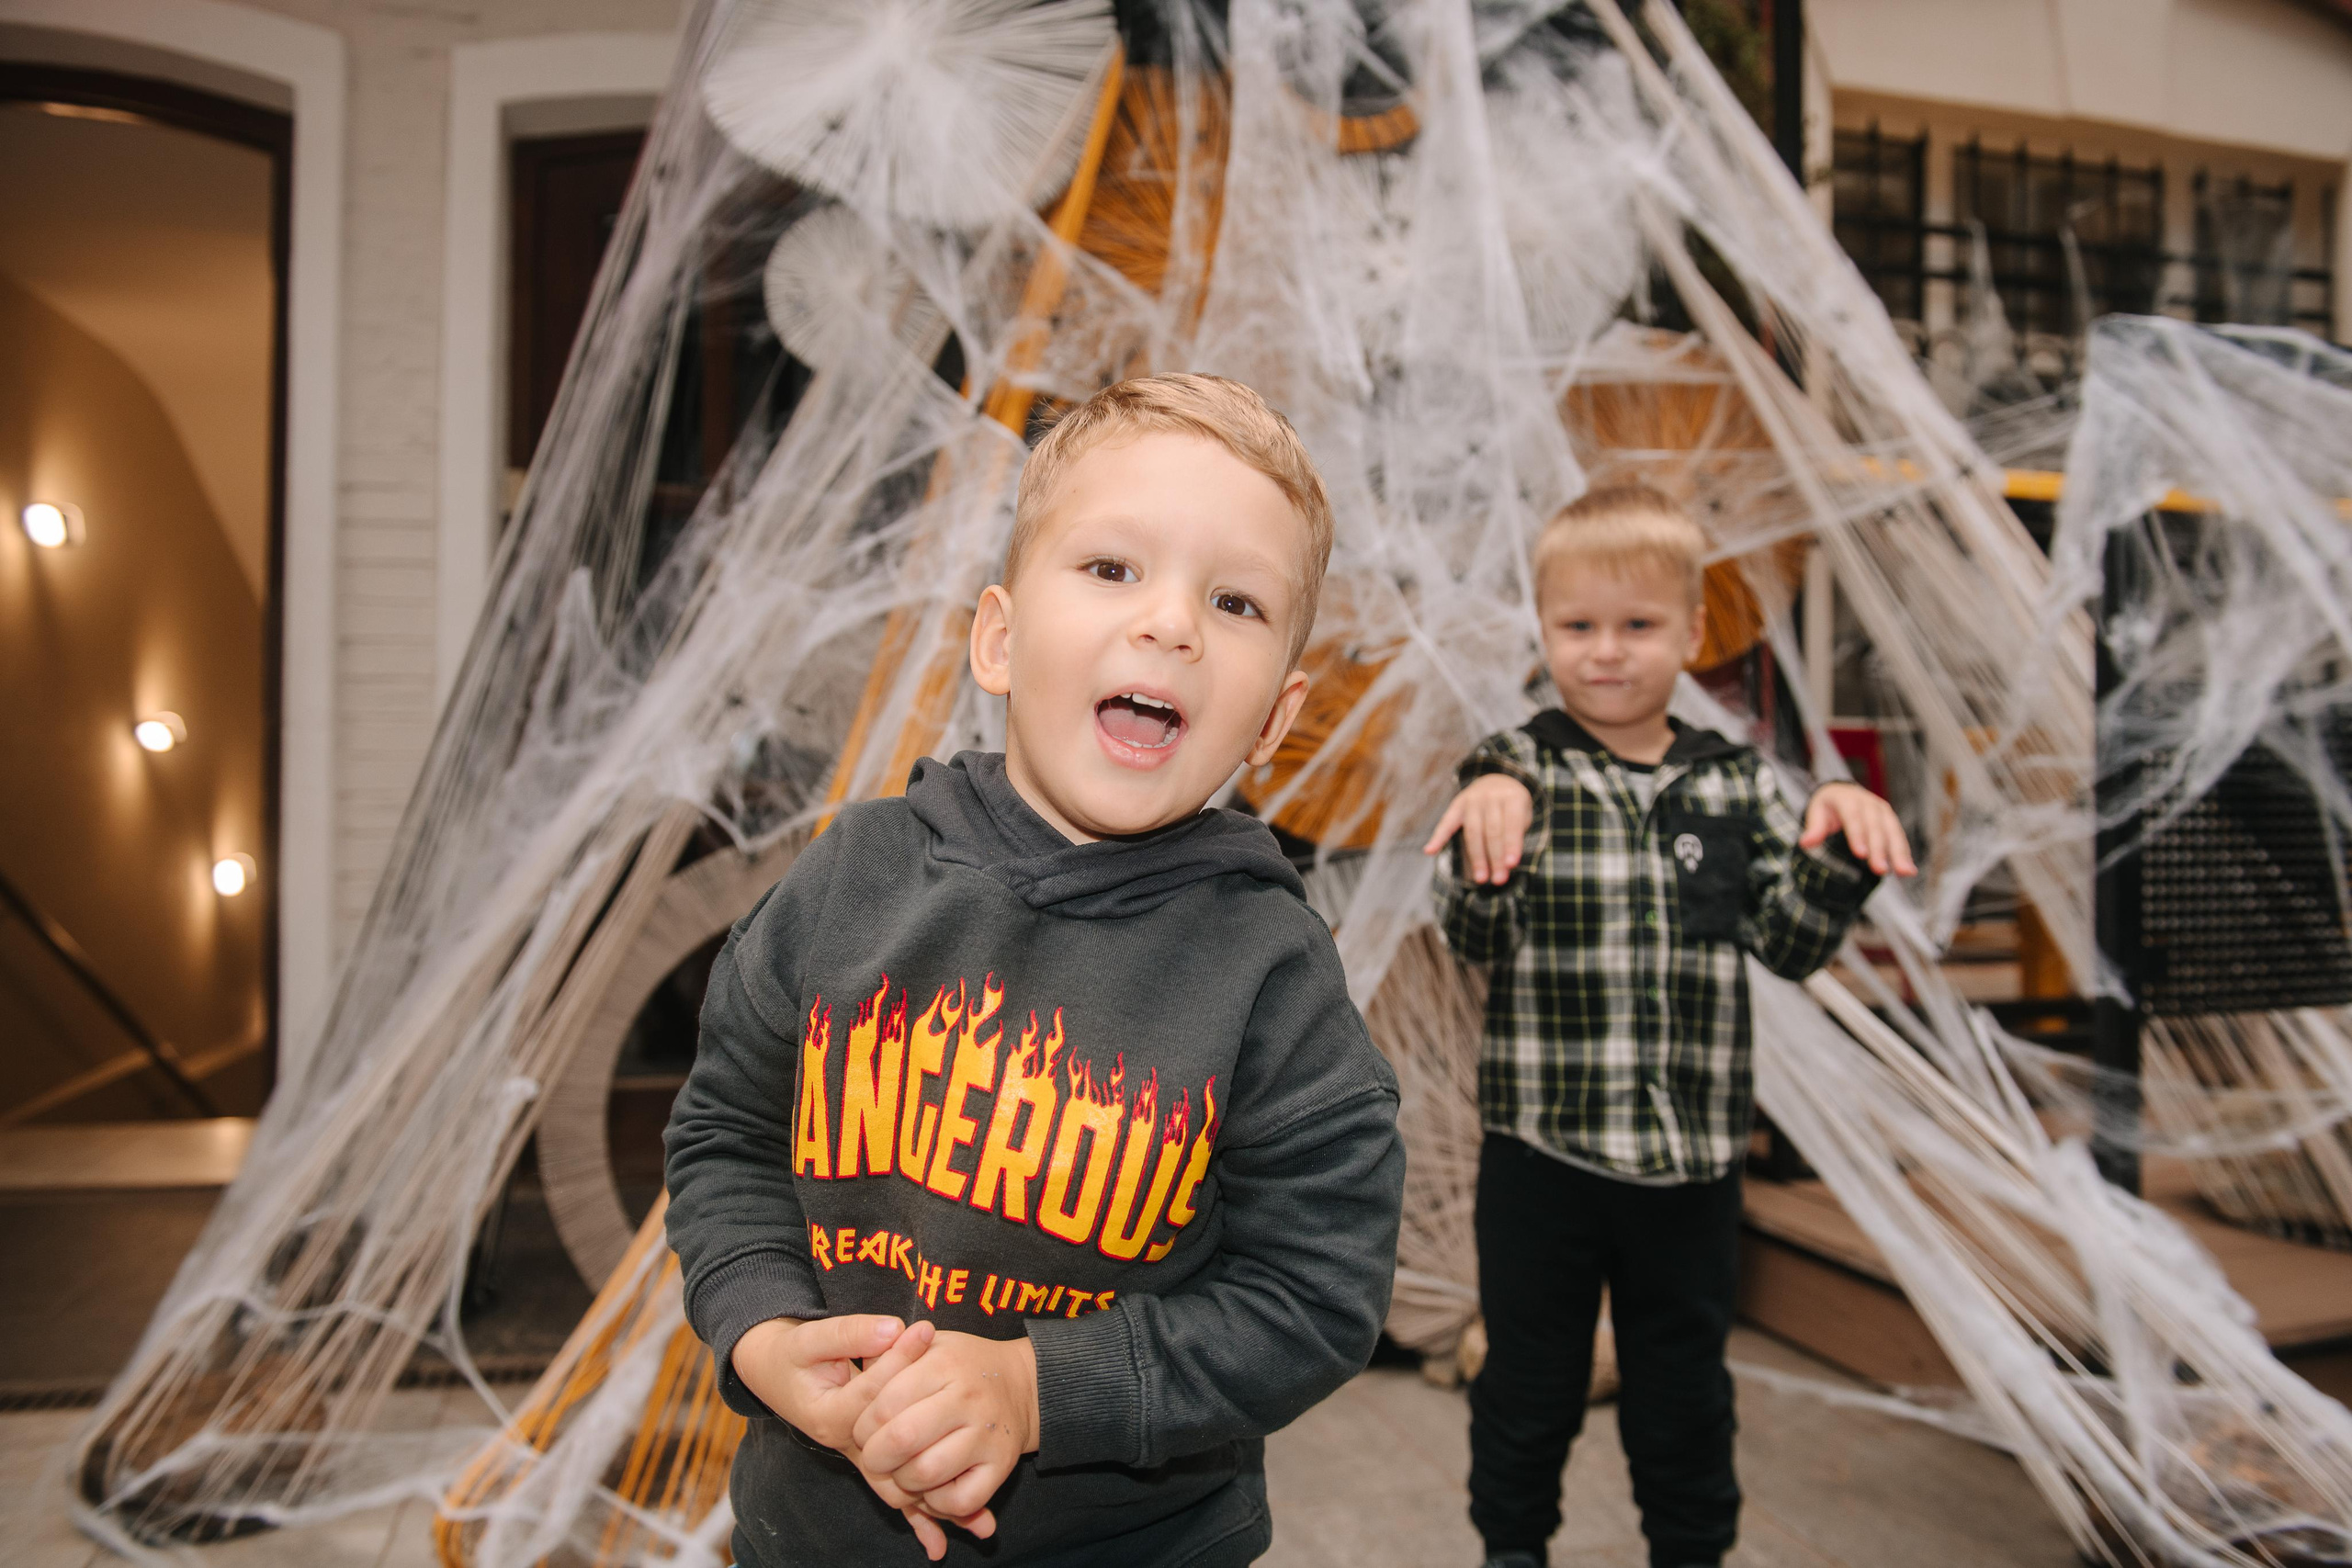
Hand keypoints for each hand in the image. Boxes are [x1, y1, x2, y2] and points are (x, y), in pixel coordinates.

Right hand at [732, 1318, 976, 1556]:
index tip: (931, 1334)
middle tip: (974, 1455)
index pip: (879, 1398)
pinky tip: (940, 1546)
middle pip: (899, 1459)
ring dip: (937, 1507)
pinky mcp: (867, 1456)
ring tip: (982, 1528)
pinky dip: (918, 1517)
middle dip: (938, 1460)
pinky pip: (895, 1490)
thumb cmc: (792, 1355)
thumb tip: (893, 1328)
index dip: (906, 1366)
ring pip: (900, 1486)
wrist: (773, 1373)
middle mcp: (846, 1442)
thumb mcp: (812, 1340)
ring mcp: (858, 1453)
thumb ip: (851, 1335)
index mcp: (831, 1415)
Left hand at [852, 1330, 1038, 1540]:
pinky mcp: (1002, 1464)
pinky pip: (960, 1499)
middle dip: (875, 1457)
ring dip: (903, 1481)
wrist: (1021, 1383)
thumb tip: (855, 1374)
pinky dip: (938, 1503)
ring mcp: (987, 1433)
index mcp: (944, 1363)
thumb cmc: (961, 1367)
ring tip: (903, 1471)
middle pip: (901, 1439)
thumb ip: (890, 1357)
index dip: (862, 1426)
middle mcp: (967, 1397)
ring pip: (927, 1472)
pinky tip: (932, 1487)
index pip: (884, 1404)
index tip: (863, 1432)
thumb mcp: (927, 1346)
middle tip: (874, 1458)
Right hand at [1421, 774, 1534, 884]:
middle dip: (1495, 857)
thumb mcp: (1523, 815)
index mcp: (1512, 797)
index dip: (1512, 845)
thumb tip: (1505, 866)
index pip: (1512, 824)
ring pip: (1473, 832)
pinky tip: (1430, 851)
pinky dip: (1438, 837)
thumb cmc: (1513, 807)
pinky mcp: (1456, 805)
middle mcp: (1490, 796)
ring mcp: (1471, 799)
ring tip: (1481, 879)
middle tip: (1498, 880)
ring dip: (1477, 858)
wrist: (1498, 780)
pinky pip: (1446, 823)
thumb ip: (1516, 836)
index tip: (1512, 865)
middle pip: (1492, 831)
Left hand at [1802, 782, 1917, 876]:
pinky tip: (1909, 870)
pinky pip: (1899, 837)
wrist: (1843, 792)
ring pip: (1893, 832)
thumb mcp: (1816, 812)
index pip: (1853, 817)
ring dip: (1899, 853)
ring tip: (1905, 872)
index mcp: (1848, 799)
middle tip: (1880, 870)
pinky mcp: (1891, 821)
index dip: (1858, 835)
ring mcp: (1883, 811)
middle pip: (1875, 827)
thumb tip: (1806, 843)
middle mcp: (1869, 803)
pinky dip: (1905, 853)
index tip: (1860, 855)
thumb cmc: (1828, 806)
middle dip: (1879, 849)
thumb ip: (1814, 828)